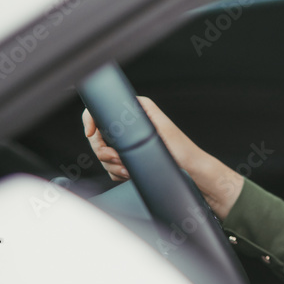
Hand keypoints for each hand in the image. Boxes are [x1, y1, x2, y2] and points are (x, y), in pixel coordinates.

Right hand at [82, 96, 243, 218]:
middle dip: (105, 152)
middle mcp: (131, 125)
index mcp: (137, 110)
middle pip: (97, 136)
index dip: (90, 121)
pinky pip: (111, 166)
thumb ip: (135, 118)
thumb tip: (113, 110)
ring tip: (130, 169)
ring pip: (103, 154)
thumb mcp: (157, 129)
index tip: (92, 134)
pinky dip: (118, 173)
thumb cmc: (181, 151)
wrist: (192, 172)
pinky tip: (130, 174)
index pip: (101, 110)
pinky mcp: (130, 158)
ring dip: (113, 165)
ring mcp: (128, 143)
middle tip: (118, 160)